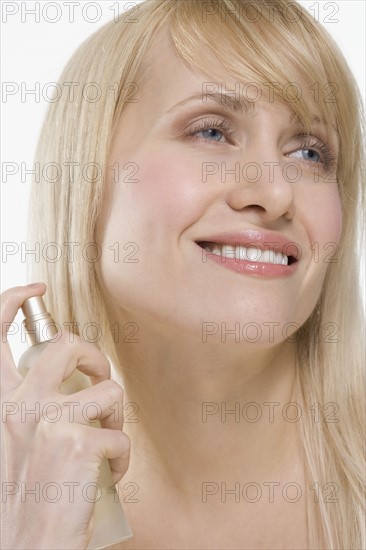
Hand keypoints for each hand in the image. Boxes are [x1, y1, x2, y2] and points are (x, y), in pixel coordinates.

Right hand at [1, 283, 130, 548]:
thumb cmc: (19, 500)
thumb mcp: (10, 444)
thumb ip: (24, 412)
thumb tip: (59, 387)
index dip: (11, 301)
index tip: (34, 289)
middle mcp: (17, 405)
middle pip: (67, 345)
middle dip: (94, 357)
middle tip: (98, 380)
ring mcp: (49, 422)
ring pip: (108, 390)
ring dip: (115, 418)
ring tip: (104, 442)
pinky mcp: (79, 444)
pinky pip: (120, 436)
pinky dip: (121, 458)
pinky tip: (107, 477)